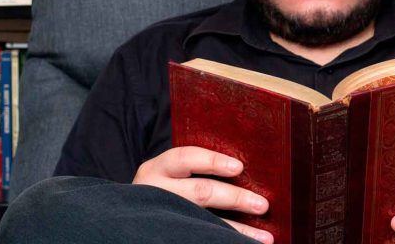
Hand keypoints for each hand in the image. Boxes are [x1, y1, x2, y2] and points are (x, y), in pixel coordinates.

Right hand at [133, 146, 273, 243]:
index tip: (239, 167)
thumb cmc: (163, 188)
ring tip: (265, 236)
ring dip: (238, 229)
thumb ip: (195, 168)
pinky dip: (223, 240)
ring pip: (203, 222)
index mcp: (157, 168)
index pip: (186, 158)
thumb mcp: (169, 173)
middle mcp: (156, 191)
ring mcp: (161, 216)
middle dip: (236, 198)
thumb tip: (243, 168)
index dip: (213, 161)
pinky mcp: (166, 235)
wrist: (130, 219)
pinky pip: (198, 237)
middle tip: (263, 205)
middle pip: (201, 192)